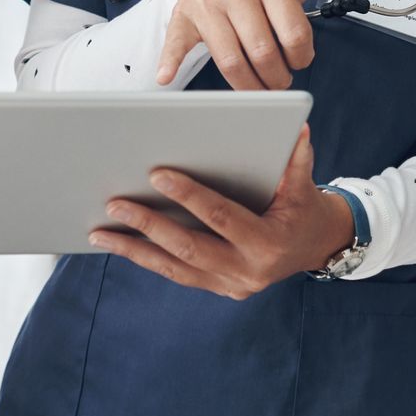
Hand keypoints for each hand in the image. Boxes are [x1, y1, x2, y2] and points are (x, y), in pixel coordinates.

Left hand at [88, 127, 353, 298]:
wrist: (316, 247)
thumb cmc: (303, 208)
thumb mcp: (304, 186)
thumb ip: (297, 160)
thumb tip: (297, 127)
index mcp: (267, 243)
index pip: (221, 216)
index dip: (189, 196)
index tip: (156, 174)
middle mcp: (247, 271)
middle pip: (188, 247)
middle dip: (148, 225)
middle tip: (114, 204)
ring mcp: (230, 285)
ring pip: (174, 268)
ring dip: (134, 250)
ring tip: (99, 231)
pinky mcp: (218, 288)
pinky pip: (177, 274)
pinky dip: (146, 258)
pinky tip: (119, 244)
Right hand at [158, 0, 356, 89]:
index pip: (294, 34)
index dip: (302, 58)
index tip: (299, 61)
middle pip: (264, 53)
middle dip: (277, 78)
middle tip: (280, 81)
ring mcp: (206, 3)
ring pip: (231, 61)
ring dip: (249, 86)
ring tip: (259, 89)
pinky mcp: (183, 18)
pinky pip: (177, 44)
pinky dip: (171, 63)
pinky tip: (167, 78)